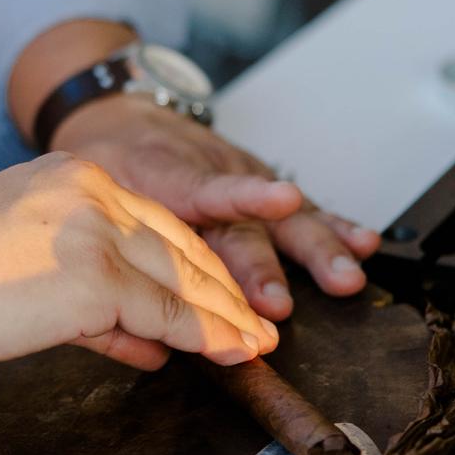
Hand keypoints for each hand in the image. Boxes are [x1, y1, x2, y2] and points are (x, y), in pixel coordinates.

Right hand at [0, 152, 278, 374]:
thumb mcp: (15, 261)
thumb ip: (81, 290)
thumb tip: (136, 334)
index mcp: (69, 175)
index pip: (149, 219)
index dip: (191, 259)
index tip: (218, 287)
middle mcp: (90, 191)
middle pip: (177, 243)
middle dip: (220, 288)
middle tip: (254, 321)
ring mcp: (96, 233)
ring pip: (181, 279)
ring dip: (224, 317)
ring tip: (253, 345)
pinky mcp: (95, 278)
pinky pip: (167, 314)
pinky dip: (206, 337)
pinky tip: (232, 353)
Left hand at [48, 96, 380, 321]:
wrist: (119, 114)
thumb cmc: (105, 164)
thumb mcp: (89, 199)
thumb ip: (111, 260)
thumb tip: (140, 340)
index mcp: (162, 179)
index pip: (203, 194)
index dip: (240, 211)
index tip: (274, 224)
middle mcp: (210, 177)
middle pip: (241, 228)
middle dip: (264, 268)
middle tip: (282, 304)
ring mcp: (240, 178)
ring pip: (279, 216)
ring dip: (315, 249)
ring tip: (347, 276)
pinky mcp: (258, 181)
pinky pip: (298, 209)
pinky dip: (332, 225)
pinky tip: (364, 243)